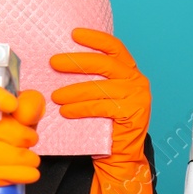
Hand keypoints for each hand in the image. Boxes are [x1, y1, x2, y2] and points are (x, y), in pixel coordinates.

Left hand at [50, 28, 154, 193]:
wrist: (119, 160)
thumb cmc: (103, 127)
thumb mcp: (98, 97)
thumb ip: (89, 80)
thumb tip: (58, 62)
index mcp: (130, 73)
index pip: (115, 48)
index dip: (95, 38)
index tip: (74, 33)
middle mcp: (138, 82)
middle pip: (106, 64)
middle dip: (78, 61)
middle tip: (54, 63)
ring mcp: (138, 99)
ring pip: (101, 87)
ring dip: (75, 90)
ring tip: (55, 96)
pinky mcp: (133, 116)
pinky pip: (102, 107)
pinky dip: (81, 108)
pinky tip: (66, 112)